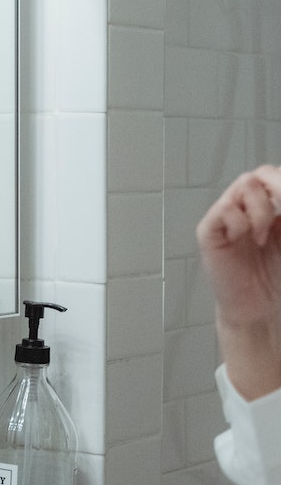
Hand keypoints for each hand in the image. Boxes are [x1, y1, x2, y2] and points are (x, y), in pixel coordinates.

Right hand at [196, 165, 280, 398]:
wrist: (259, 311)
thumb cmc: (276, 278)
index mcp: (271, 207)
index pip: (274, 176)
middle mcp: (247, 208)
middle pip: (258, 174)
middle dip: (276, 191)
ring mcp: (227, 218)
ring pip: (243, 186)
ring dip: (260, 210)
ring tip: (262, 234)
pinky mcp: (210, 231)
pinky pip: (223, 211)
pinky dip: (239, 222)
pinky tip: (247, 239)